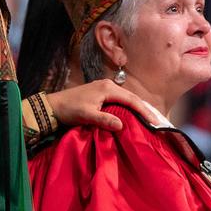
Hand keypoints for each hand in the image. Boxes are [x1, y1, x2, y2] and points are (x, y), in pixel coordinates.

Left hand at [44, 80, 158, 130]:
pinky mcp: (101, 93)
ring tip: (150, 119)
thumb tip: (122, 125)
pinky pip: (121, 99)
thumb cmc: (69, 110)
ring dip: (138, 108)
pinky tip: (134, 114)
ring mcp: (105, 88)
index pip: (132, 100)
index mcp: (108, 88)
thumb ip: (105, 120)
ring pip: (127, 98)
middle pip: (132, 97)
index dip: (144, 111)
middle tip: (157, 122)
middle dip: (145, 109)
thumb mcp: (87, 116)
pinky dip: (129, 106)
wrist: (53, 106)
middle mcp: (109, 85)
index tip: (155, 122)